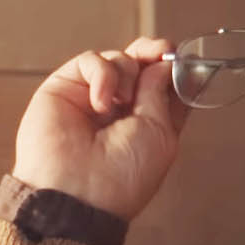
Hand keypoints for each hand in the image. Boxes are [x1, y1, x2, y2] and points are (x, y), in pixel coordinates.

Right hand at [9, 36, 189, 222]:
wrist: (76, 192)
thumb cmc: (122, 176)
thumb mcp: (158, 133)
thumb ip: (159, 92)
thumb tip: (161, 63)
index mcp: (146, 125)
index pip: (162, 86)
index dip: (172, 70)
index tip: (180, 61)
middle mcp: (119, 109)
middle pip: (139, 65)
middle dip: (152, 54)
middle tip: (160, 51)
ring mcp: (91, 96)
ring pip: (117, 59)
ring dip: (127, 75)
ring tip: (120, 104)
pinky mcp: (65, 87)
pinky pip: (90, 61)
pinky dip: (101, 75)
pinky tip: (100, 103)